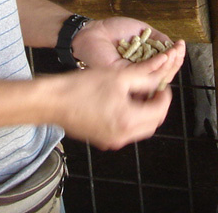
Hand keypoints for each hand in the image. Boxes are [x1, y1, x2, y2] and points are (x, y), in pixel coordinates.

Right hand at [49, 48, 185, 149]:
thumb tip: (161, 76)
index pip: (160, 111)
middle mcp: (122, 136)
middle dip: (156, 107)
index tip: (162, 84)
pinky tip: (122, 103)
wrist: (52, 102)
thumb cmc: (81, 87)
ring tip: (138, 94)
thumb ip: (144, 77)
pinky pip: (124, 131)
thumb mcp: (117, 76)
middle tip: (154, 90)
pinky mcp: (101, 140)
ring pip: (139, 129)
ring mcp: (111, 141)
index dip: (165, 96)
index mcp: (128, 120)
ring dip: (144, 113)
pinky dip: (130, 119)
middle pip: (152, 124)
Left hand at [72, 17, 181, 71]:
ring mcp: (133, 76)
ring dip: (170, 63)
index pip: (164, 65)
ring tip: (176, 51)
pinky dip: (157, 64)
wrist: (94, 31)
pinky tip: (165, 56)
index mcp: (144, 63)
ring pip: (157, 76)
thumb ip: (158, 39)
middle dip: (175, 61)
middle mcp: (139, 73)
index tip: (181, 45)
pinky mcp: (125, 76)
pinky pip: (144, 73)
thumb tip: (173, 46)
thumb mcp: (142, 31)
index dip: (175, 57)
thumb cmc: (114, 30)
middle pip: (164, 74)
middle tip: (180, 49)